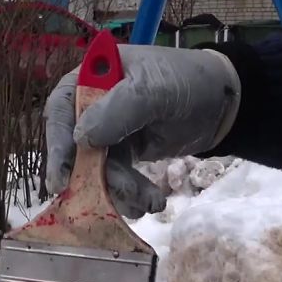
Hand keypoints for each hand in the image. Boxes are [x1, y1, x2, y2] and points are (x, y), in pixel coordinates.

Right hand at [45, 45, 240, 216]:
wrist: (225, 102)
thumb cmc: (188, 81)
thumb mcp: (153, 89)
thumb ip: (116, 111)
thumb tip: (79, 139)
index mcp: (91, 79)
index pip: (60, 111)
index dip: (56, 145)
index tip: (60, 178)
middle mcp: (92, 105)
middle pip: (75, 148)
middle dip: (92, 177)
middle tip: (104, 201)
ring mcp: (108, 132)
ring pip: (96, 169)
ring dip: (117, 190)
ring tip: (146, 201)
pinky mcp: (125, 153)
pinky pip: (116, 178)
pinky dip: (130, 194)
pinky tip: (150, 202)